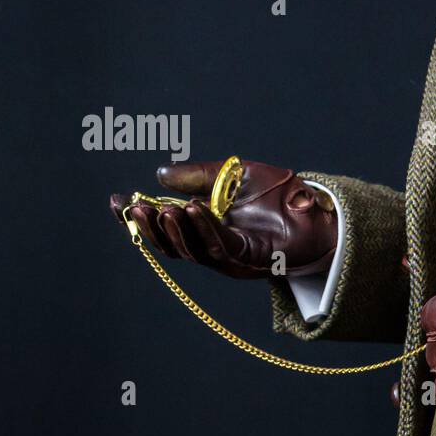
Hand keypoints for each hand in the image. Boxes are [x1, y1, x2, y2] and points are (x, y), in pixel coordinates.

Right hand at [109, 160, 336, 278]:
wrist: (320, 209)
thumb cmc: (281, 193)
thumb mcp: (233, 175)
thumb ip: (198, 175)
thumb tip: (160, 174)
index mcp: (205, 226)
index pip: (164, 226)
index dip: (138, 218)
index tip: (116, 201)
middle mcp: (212, 245)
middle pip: (171, 244)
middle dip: (149, 227)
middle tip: (133, 208)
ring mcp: (229, 257)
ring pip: (190, 250)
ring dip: (173, 230)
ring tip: (160, 209)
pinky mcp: (248, 261)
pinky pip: (218, 247)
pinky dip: (203, 229)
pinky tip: (191, 210)